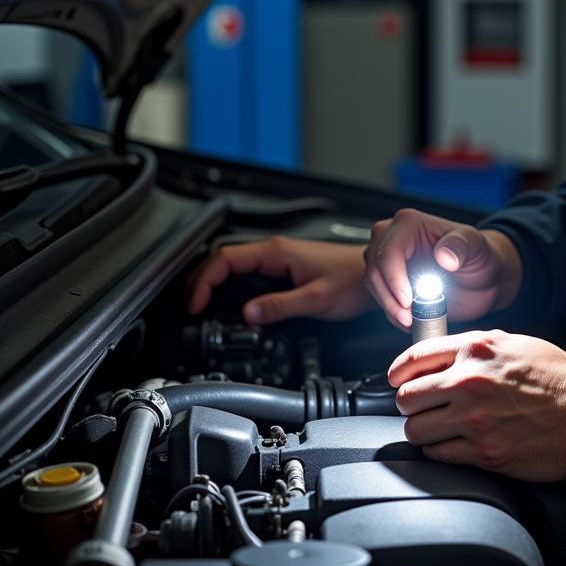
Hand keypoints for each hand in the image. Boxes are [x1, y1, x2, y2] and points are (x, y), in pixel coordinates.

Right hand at [187, 236, 373, 324]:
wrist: (376, 275)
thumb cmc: (353, 281)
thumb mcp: (316, 298)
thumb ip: (280, 306)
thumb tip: (248, 314)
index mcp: (277, 252)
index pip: (225, 260)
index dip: (203, 281)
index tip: (195, 304)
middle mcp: (275, 251)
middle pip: (224, 261)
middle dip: (201, 282)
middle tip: (190, 307)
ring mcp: (279, 258)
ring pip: (235, 266)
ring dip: (214, 283)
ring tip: (201, 305)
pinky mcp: (286, 268)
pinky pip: (249, 274)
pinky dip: (231, 286)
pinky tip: (229, 302)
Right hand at [364, 209, 522, 331]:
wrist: (482, 279)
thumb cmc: (479, 257)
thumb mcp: (477, 247)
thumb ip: (461, 246)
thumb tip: (444, 255)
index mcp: (409, 224)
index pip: (388, 252)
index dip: (394, 279)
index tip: (408, 302)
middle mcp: (392, 237)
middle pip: (375, 270)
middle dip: (390, 298)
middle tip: (409, 318)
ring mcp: (388, 260)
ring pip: (374, 286)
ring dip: (390, 308)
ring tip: (413, 320)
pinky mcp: (389, 280)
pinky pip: (381, 299)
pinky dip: (393, 314)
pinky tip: (412, 320)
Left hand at [388, 329, 565, 481]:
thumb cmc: (558, 377)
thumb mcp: (514, 343)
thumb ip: (477, 346)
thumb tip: (447, 353)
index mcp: (476, 350)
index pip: (415, 357)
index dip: (398, 371)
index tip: (396, 379)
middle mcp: (470, 381)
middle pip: (406, 396)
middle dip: (409, 403)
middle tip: (421, 407)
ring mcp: (475, 419)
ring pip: (416, 429)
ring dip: (422, 430)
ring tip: (435, 429)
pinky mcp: (484, 452)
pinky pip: (439, 454)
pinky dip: (440, 451)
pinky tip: (453, 445)